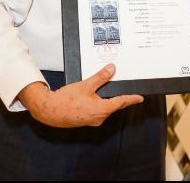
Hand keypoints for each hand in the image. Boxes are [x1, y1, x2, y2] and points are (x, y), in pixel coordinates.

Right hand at [18, 64, 143, 127]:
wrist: (49, 111)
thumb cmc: (66, 100)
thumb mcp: (86, 85)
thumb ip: (100, 77)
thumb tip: (112, 69)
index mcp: (102, 110)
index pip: (121, 102)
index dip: (132, 99)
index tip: (140, 98)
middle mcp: (99, 117)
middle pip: (114, 106)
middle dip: (121, 99)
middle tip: (129, 92)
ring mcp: (92, 120)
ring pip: (105, 108)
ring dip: (109, 100)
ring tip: (111, 91)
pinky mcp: (85, 120)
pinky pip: (97, 111)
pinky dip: (100, 104)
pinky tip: (96, 97)